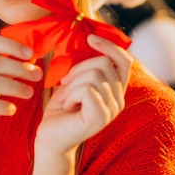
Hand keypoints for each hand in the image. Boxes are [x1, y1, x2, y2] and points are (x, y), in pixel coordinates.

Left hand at [35, 34, 132, 154]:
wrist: (50, 137)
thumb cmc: (61, 108)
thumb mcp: (75, 81)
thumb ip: (88, 67)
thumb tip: (92, 39)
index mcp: (115, 90)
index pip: (124, 61)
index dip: (110, 46)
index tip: (90, 38)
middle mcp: (118, 100)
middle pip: (104, 64)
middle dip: (78, 69)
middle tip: (66, 85)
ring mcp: (111, 110)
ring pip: (93, 76)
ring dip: (72, 85)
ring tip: (66, 100)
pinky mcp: (100, 117)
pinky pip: (86, 90)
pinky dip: (70, 94)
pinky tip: (67, 106)